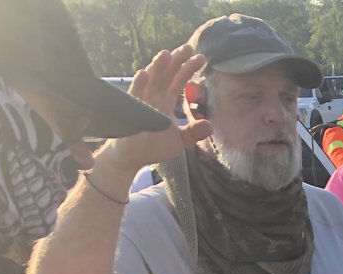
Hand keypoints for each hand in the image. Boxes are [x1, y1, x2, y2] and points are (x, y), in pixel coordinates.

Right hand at [94, 46, 212, 177]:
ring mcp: (141, 102)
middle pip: (165, 75)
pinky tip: (143, 74)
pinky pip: (135, 97)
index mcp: (165, 101)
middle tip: (189, 47)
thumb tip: (210, 125)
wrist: (131, 157)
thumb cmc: (152, 146)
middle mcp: (153, 98)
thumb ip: (194, 132)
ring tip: (167, 54)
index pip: (178, 81)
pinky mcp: (132, 112)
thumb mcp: (179, 140)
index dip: (188, 69)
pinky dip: (139, 85)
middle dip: (176, 61)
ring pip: (150, 81)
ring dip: (157, 67)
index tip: (201, 58)